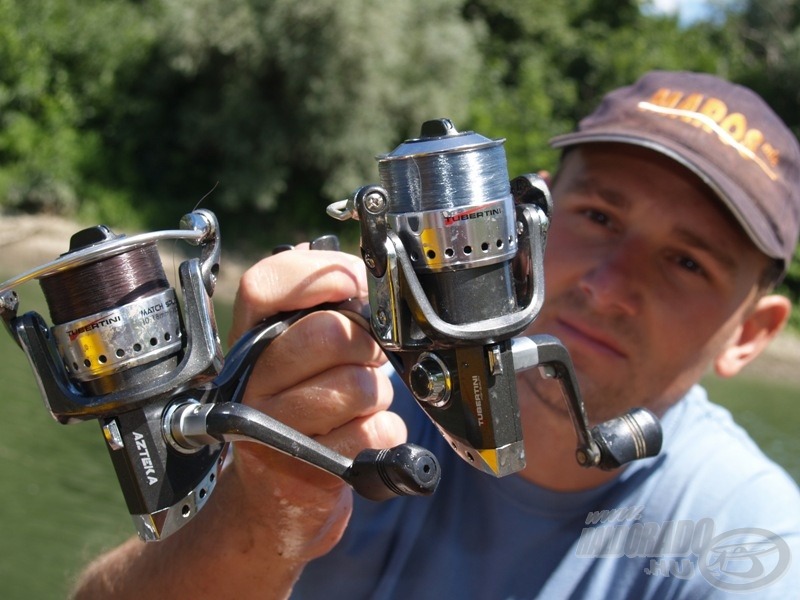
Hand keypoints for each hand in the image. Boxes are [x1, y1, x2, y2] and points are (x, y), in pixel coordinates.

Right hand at [226, 247, 406, 561]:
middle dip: (365, 346)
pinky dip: (384, 434)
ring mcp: (275, 427)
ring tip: (355, 406)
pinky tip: (358, 438)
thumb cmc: (298, 413)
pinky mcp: (307, 468)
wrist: (275, 499)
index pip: (265, 284)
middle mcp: (253, 380)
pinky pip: (376, 430)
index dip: (318, 275)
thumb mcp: (298, 357)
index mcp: (250, 342)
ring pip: (361, 385)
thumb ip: (323, 312)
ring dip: (376, 396)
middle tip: (363, 360)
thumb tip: (363, 274)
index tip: (352, 287)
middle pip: (332, 333)